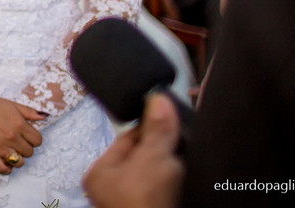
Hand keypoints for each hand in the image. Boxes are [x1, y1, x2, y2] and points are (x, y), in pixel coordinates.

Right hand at [0, 94, 43, 174]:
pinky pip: (2, 168)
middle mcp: (11, 136)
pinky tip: (3, 163)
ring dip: (16, 159)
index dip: (33, 140)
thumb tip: (44, 116)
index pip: (37, 140)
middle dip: (24, 149)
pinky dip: (5, 169)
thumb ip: (29, 112)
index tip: (26, 138)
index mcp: (19, 124)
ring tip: (10, 153)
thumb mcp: (11, 104)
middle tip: (16, 145)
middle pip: (29, 152)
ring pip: (18, 162)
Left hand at [83, 93, 183, 207]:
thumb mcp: (151, 158)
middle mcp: (116, 190)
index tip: (173, 112)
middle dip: (167, 146)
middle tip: (188, 134)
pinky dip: (183, 180)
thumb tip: (159, 97)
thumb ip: (156, 129)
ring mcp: (138, 203)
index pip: (128, 138)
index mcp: (101, 174)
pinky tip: (193, 172)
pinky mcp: (161, 206)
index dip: (152, 124)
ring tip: (191, 154)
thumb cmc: (145, 202)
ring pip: (162, 173)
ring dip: (178, 164)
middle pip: (147, 156)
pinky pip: (173, 187)